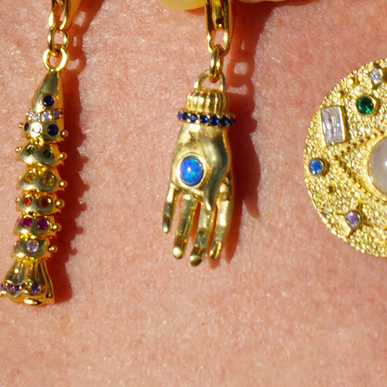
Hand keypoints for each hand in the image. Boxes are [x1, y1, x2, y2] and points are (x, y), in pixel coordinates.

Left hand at [161, 84, 234, 265]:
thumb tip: (210, 209)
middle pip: (203, 225)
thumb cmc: (217, 144)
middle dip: (199, 244)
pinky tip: (164, 230)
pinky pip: (170, 201)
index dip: (218, 241)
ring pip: (186, 217)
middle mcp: (207, 193)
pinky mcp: (175, 178)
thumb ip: (215, 188)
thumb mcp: (220, 167)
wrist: (202, 123)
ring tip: (176, 254)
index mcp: (223, 192)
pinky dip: (168, 215)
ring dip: (182, 235)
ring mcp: (190, 186)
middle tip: (193, 262)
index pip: (221, 223)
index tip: (213, 258)